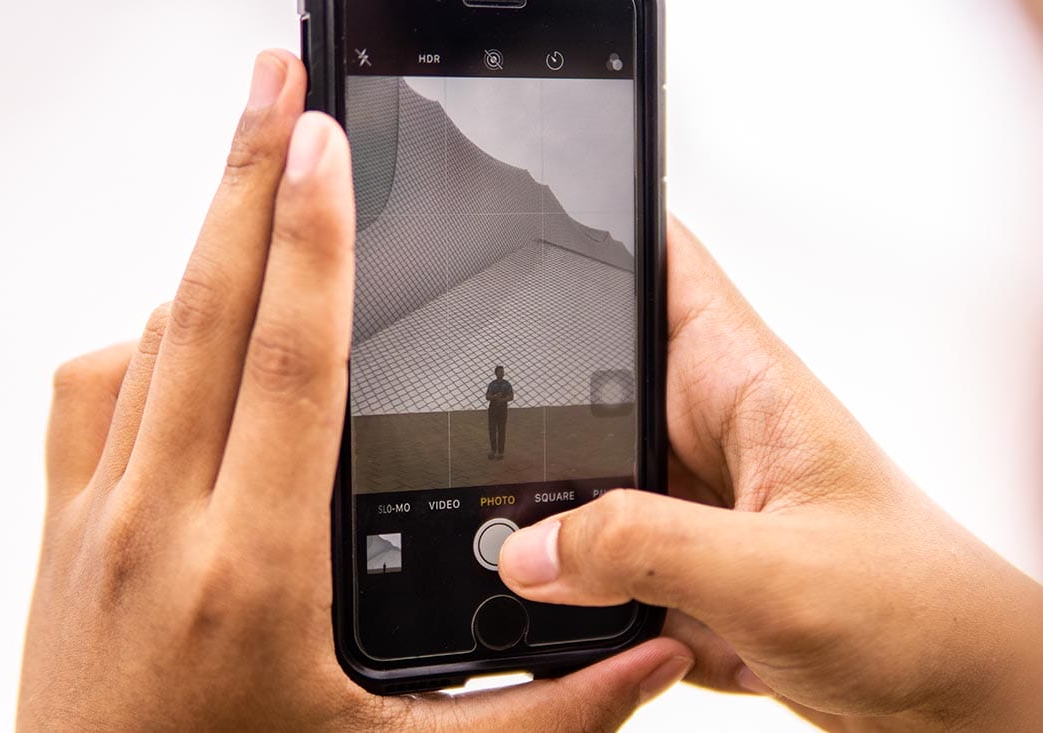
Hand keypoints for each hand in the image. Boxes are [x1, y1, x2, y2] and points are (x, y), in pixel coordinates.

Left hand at [18, 51, 693, 730]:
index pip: (290, 361)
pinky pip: (96, 389)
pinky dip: (149, 329)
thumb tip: (653, 656)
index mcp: (251, 574)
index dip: (315, 240)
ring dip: (205, 242)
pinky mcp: (63, 528)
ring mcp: (94, 519)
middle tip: (274, 82)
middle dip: (245, 176)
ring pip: (150, 337)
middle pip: (206, 307)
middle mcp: (157, 526)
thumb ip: (546, 717)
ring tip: (252, 166)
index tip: (326, 146)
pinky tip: (193, 317)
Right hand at [499, 218, 1042, 730]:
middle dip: (531, 413)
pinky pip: (594, 548)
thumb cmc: (917, 609)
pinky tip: (580, 611)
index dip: (592, 226)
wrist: (947, 698)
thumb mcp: (778, 574)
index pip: (659, 261)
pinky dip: (574, 580)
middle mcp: (705, 425)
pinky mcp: (675, 555)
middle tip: (487, 463)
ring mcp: (684, 494)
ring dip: (551, 513)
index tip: (512, 225)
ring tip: (540, 562)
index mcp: (742, 377)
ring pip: (578, 472)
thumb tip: (533, 547)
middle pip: (584, 378)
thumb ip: (647, 549)